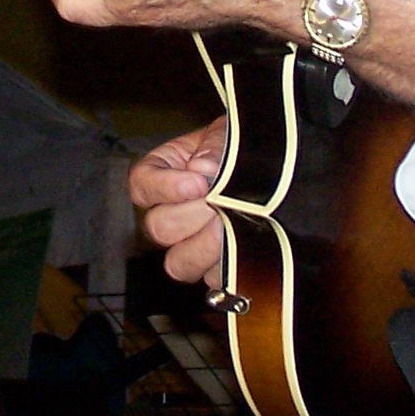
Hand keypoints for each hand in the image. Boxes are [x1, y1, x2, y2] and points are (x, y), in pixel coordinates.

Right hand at [131, 118, 228, 286]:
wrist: (274, 169)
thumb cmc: (243, 147)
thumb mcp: (229, 134)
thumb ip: (215, 144)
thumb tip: (202, 167)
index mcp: (164, 173)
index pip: (141, 184)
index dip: (164, 188)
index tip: (198, 183)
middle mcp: (171, 213)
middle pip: (158, 228)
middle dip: (191, 216)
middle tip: (219, 204)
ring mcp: (192, 245)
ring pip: (178, 264)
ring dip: (205, 247)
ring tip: (230, 226)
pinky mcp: (215, 267)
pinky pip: (212, 280)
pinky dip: (228, 266)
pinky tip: (244, 244)